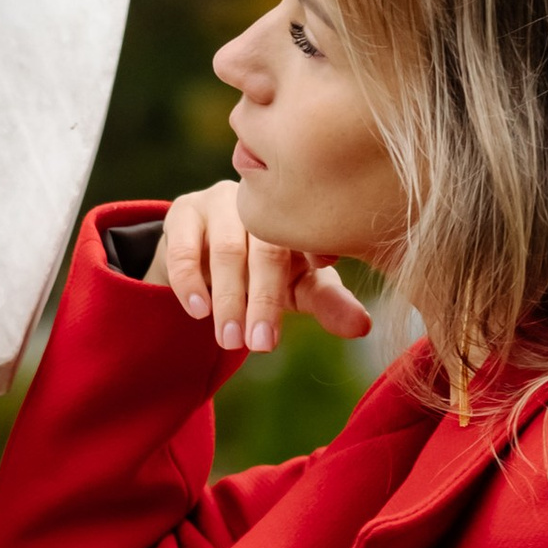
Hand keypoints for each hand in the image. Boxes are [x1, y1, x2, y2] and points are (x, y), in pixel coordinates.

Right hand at [144, 182, 375, 354]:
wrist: (205, 254)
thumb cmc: (263, 270)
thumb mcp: (297, 288)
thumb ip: (327, 302)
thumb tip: (362, 327)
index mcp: (299, 216)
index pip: (309, 245)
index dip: (309, 281)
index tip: (311, 312)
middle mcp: (263, 203)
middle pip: (267, 250)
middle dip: (264, 301)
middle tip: (259, 345)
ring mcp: (222, 202)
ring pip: (227, 248)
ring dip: (229, 298)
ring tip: (229, 339)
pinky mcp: (185, 210)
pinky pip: (184, 246)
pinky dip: (191, 281)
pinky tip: (198, 310)